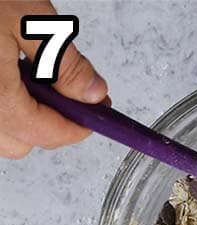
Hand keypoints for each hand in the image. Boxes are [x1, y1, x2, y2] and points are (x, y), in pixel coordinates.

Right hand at [0, 0, 107, 157]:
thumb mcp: (28, 18)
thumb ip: (64, 64)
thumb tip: (91, 93)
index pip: (48, 134)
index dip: (79, 126)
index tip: (96, 112)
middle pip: (19, 142)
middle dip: (46, 122)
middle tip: (62, 89)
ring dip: (17, 111)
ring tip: (24, 70)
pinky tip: (0, 66)